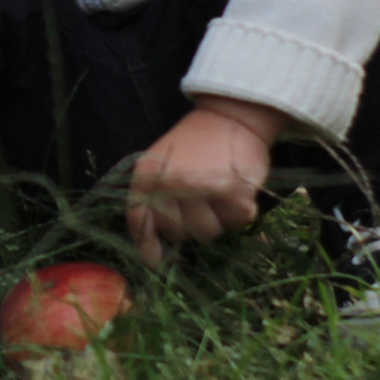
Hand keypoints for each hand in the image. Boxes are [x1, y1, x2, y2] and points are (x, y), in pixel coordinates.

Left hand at [126, 96, 281, 264]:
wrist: (230, 117)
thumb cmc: (193, 146)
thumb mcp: (160, 166)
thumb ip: (152, 202)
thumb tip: (153, 256)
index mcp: (147, 174)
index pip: (140, 220)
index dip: (148, 246)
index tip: (157, 262)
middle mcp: (171, 182)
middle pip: (177, 233)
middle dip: (189, 225)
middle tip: (201, 203)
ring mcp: (202, 187)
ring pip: (207, 233)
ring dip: (217, 221)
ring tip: (218, 196)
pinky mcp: (233, 190)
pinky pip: (236, 222)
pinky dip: (239, 214)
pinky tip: (237, 194)